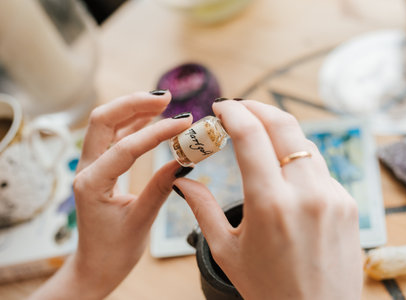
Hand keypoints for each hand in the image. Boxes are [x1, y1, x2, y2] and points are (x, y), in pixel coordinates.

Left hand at [30, 91, 192, 299]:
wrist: (95, 266)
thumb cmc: (113, 251)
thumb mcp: (141, 220)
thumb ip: (162, 187)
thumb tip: (185, 159)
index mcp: (91, 183)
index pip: (126, 147)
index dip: (157, 132)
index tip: (184, 123)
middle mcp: (86, 169)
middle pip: (103, 120)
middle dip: (133, 104)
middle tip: (166, 99)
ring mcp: (91, 167)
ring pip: (107, 125)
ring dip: (133, 110)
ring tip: (163, 103)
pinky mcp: (100, 169)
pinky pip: (114, 138)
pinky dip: (132, 125)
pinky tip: (150, 119)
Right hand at [174, 100, 362, 299]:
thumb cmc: (268, 289)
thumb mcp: (227, 250)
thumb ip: (202, 208)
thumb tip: (182, 179)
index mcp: (270, 204)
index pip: (252, 135)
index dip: (234, 112)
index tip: (221, 106)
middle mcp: (307, 193)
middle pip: (284, 125)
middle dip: (258, 108)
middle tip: (239, 108)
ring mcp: (333, 196)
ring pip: (304, 143)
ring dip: (278, 133)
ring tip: (258, 138)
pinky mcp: (347, 203)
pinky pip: (319, 167)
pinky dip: (297, 159)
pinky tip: (284, 171)